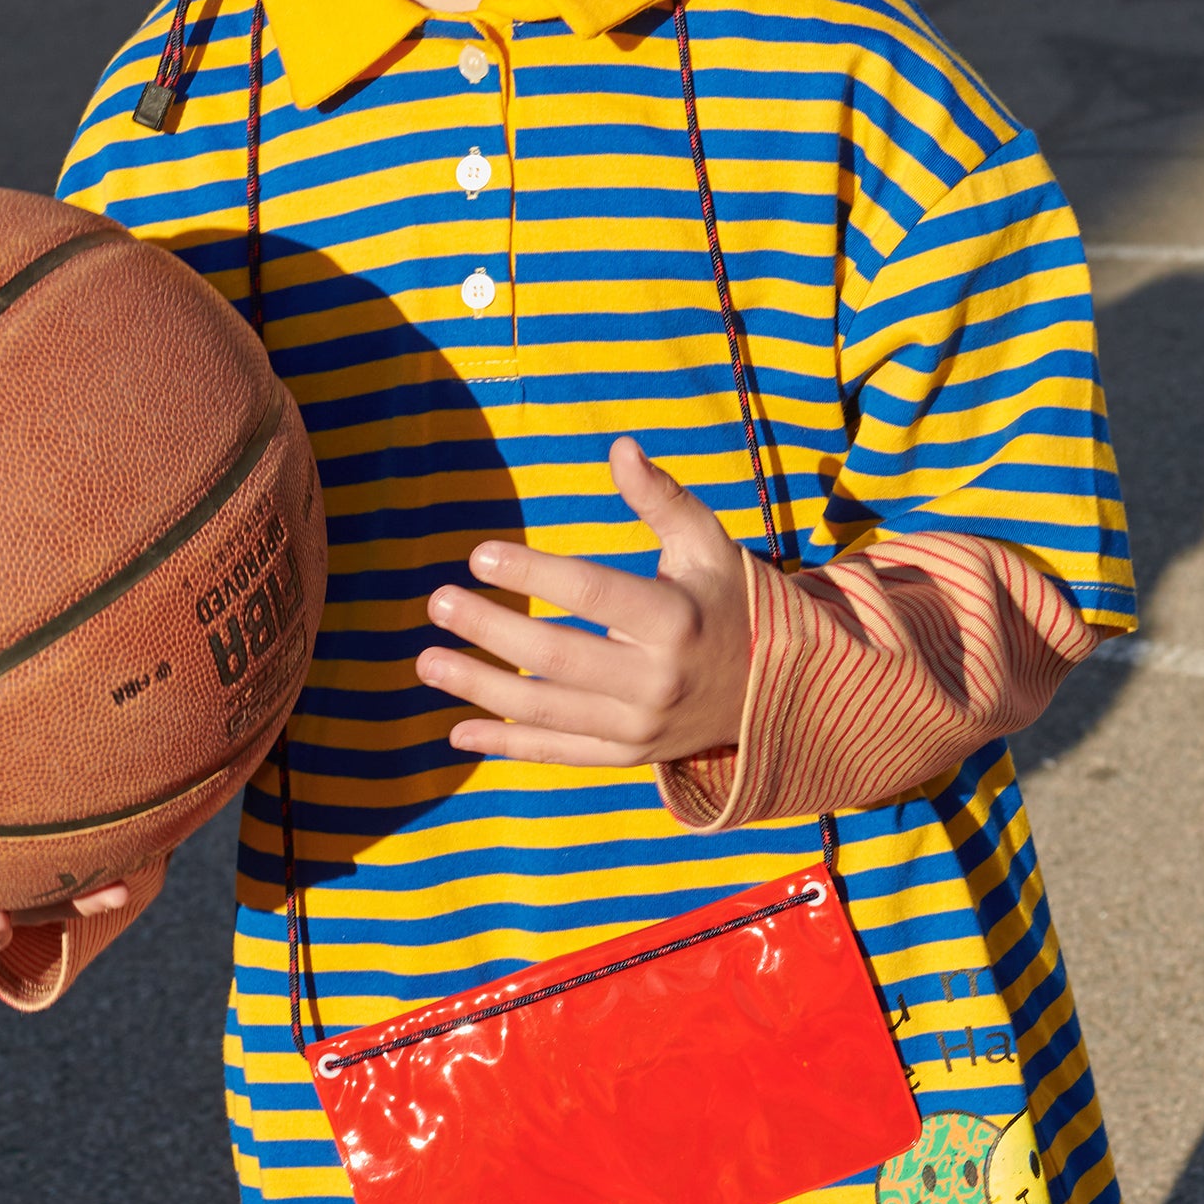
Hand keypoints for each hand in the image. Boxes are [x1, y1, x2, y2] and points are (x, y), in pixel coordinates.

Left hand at [420, 436, 752, 768]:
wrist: (776, 693)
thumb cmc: (730, 602)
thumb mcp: (707, 545)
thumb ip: (662, 498)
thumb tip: (620, 447)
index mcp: (675, 621)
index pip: (592, 594)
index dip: (533, 573)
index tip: (480, 555)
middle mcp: (656, 681)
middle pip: (557, 656)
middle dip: (490, 629)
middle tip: (438, 601)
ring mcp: (640, 727)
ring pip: (546, 711)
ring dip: (480, 688)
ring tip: (426, 661)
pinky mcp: (627, 755)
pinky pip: (558, 753)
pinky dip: (507, 745)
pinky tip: (457, 733)